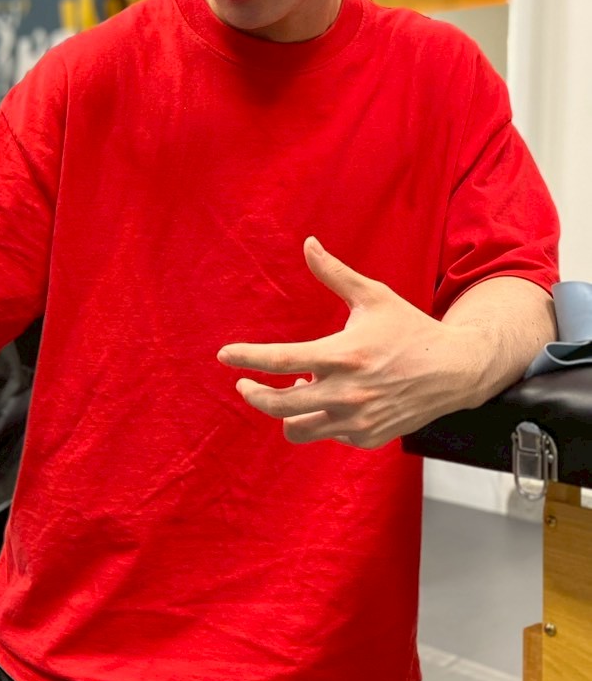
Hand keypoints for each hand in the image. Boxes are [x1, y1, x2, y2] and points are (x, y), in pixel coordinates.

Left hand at [218, 237, 484, 449]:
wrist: (456, 370)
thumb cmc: (410, 329)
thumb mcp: (373, 296)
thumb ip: (335, 273)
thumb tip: (308, 243)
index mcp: (343, 355)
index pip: (281, 360)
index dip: (247, 358)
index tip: (223, 355)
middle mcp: (347, 393)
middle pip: (279, 404)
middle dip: (253, 393)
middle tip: (244, 384)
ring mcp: (357, 419)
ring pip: (296, 428)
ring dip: (284, 412)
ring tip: (293, 391)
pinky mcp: (367, 437)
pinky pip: (325, 434)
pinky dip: (319, 419)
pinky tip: (329, 400)